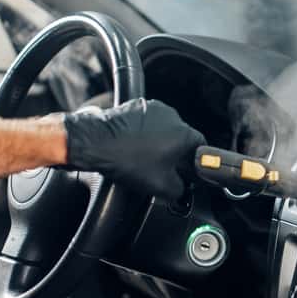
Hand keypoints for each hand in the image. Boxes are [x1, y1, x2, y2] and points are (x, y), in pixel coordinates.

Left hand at [63, 99, 204, 201]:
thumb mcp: (161, 187)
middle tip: (164, 170)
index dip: (196, 164)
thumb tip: (183, 189)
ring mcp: (153, 109)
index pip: (202, 148)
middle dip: (176, 154)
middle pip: (183, 139)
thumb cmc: (127, 161)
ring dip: (160, 144)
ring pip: (164, 131)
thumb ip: (181, 190)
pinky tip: (134, 149)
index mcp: (184, 134)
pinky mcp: (135, 107)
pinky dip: (144, 135)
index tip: (189, 173)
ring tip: (144, 159)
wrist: (94, 143)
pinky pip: (148, 124)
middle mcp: (172, 116)